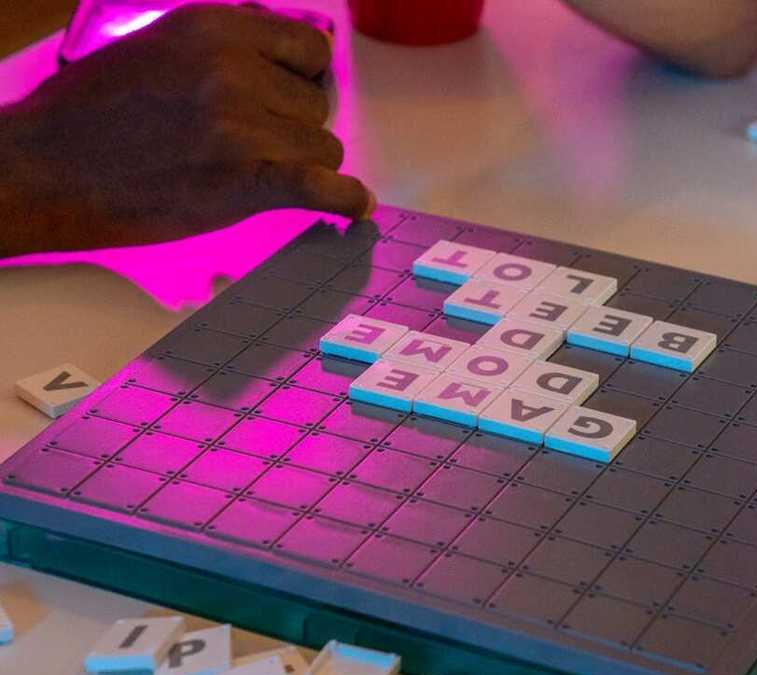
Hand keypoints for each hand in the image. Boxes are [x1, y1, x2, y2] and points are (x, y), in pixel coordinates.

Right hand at [0, 3, 372, 255]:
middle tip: (249, 147)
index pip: (311, 51)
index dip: (304, 82)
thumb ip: (228, 50)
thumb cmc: (95, 111)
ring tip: (249, 174)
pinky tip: (355, 208)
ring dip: (299, 166)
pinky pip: (321, 187)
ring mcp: (240, 123)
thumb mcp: (162, 46)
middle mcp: (234, 67)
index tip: (290, 104)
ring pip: (323, 149)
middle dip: (294, 129)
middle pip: (318, 106)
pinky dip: (344, 200)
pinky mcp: (242, 179)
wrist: (45, 168)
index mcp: (215, 26)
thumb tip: (286, 65)